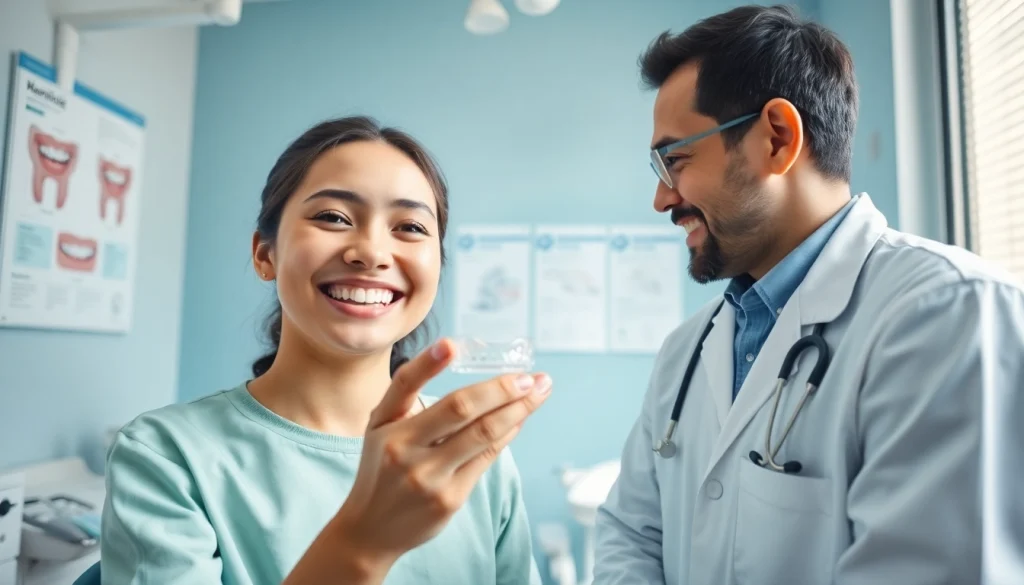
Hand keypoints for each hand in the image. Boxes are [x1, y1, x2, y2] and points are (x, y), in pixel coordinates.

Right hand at [333, 337, 550, 569]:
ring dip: (517, 410)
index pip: (406, 387)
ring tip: (539, 392)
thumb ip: (405, 390)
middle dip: (502, 389)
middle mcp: (406, 451)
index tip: (451, 345)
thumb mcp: (380, 426)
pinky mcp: (449, 499)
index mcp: (387, 427)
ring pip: (482, 434)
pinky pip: (486, 458)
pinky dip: (506, 435)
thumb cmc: (380, 466)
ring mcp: (430, 478)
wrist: (370, 530)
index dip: (429, 364)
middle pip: (461, 409)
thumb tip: (449, 350)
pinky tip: (519, 419)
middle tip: (531, 377)